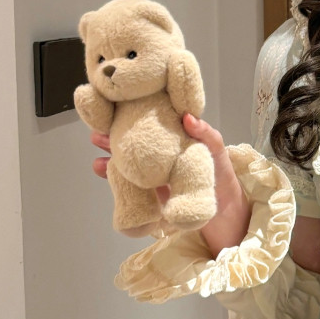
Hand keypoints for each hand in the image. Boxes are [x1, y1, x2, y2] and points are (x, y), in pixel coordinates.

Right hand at [90, 114, 250, 255]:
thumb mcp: (217, 151)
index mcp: (177, 135)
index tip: (118, 104)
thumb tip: (187, 117)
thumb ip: (205, 134)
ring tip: (96, 146)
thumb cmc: (222, 178)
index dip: (135, 109)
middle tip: (98, 126)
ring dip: (110, 150)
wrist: (223, 215)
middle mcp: (162, 150)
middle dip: (114, 129)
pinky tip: (100, 168)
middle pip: (134, 135)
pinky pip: (126, 179)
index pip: (152, 117)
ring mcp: (153, 170)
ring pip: (126, 156)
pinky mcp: (148, 189)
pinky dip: (112, 173)